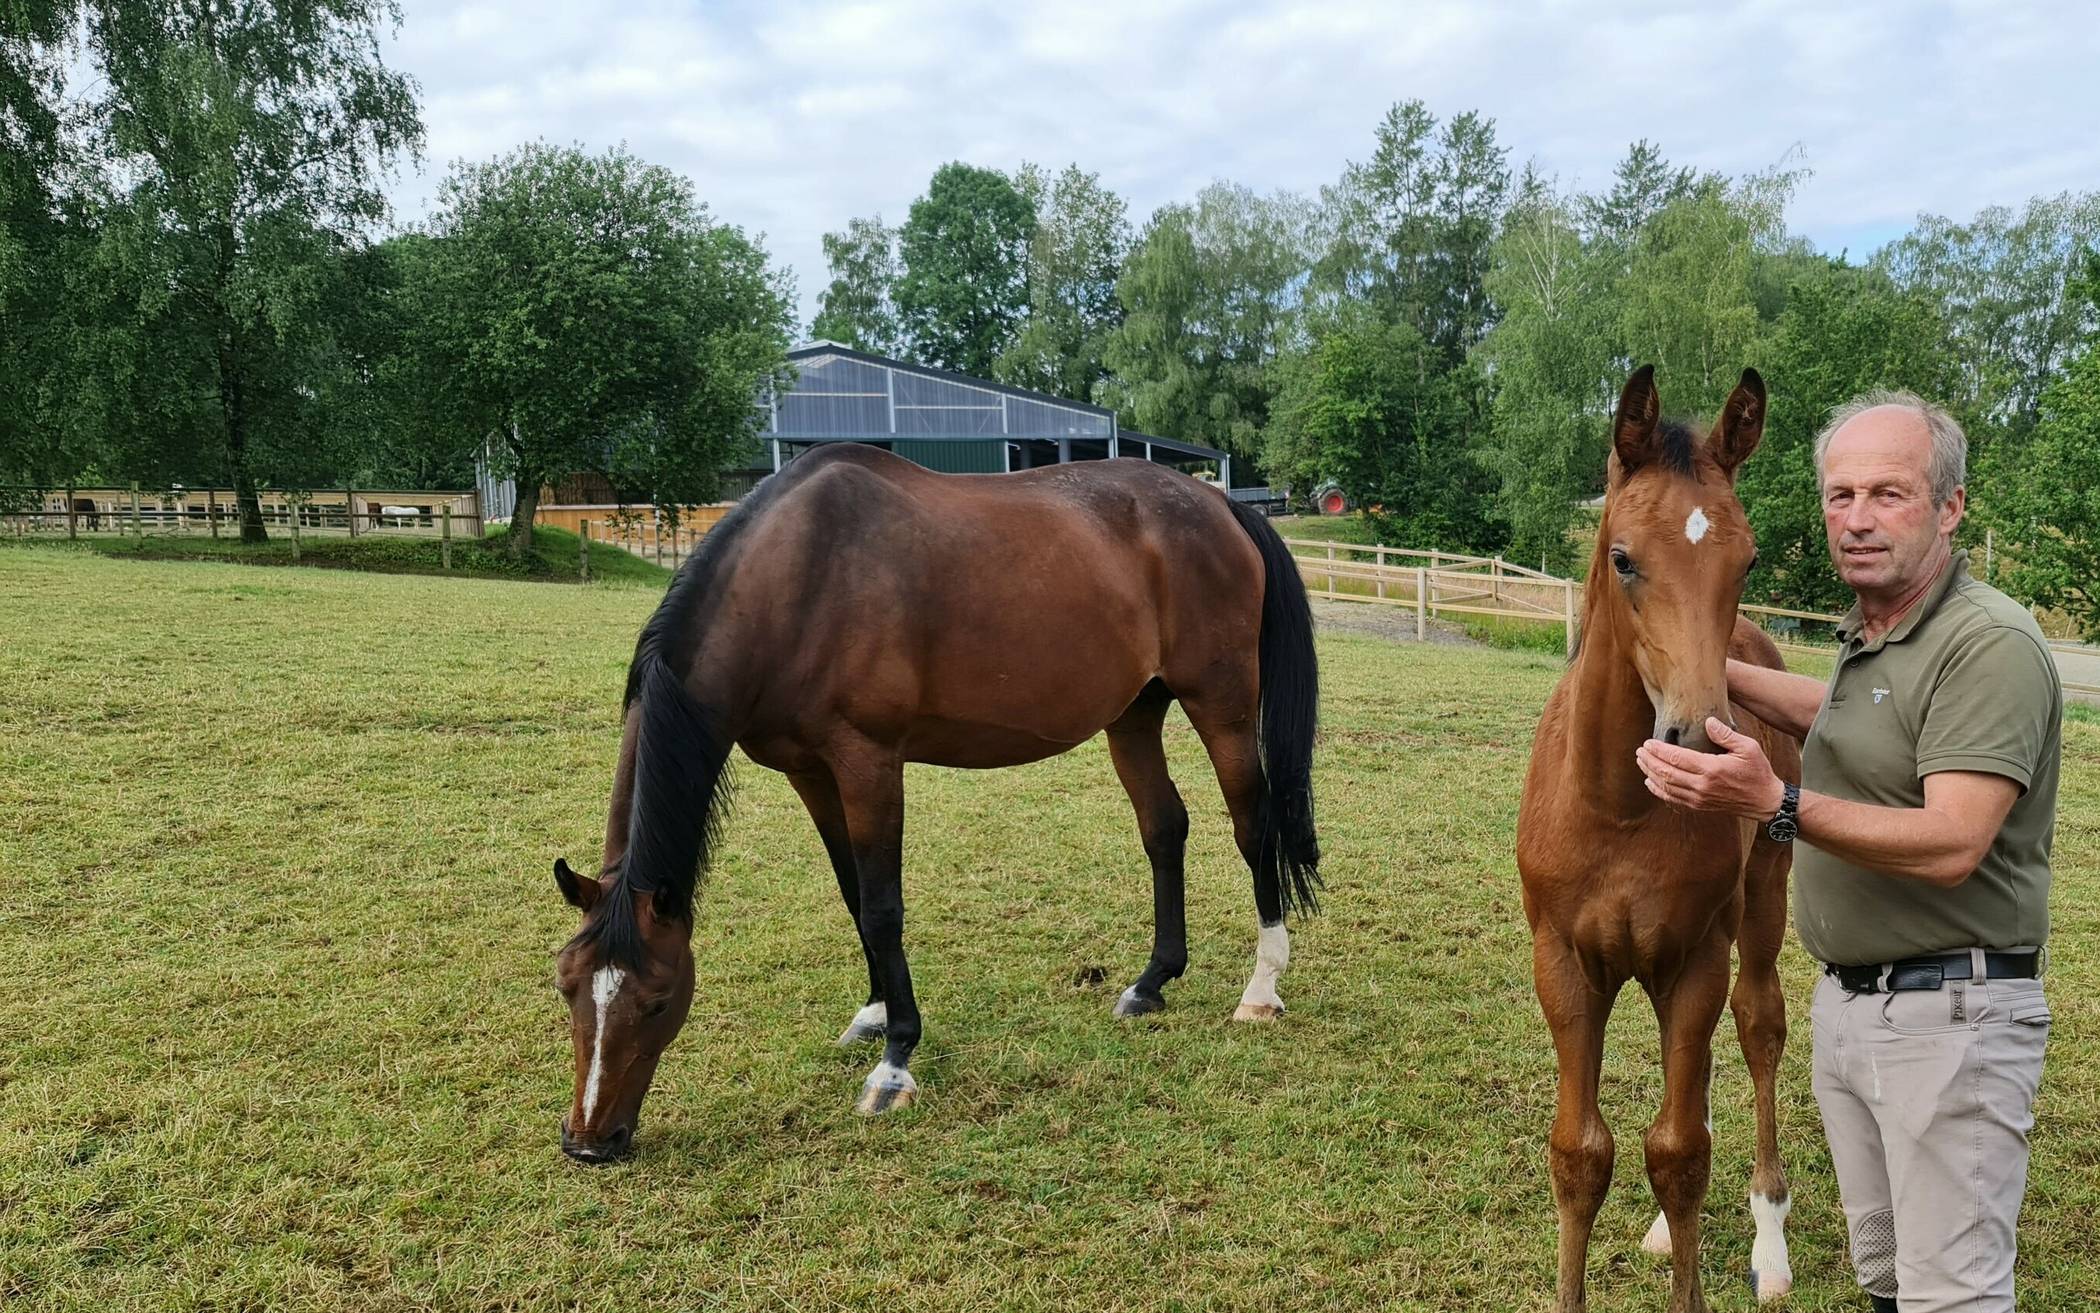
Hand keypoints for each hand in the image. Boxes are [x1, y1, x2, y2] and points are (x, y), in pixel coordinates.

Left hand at [1636, 717, 1786, 819]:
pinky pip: (1673, 799)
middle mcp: (1702, 785)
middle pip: (1666, 772)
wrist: (1765, 801)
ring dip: (1651, 773)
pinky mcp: (1699, 806)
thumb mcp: (1748, 747)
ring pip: (1666, 786)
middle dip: (1649, 760)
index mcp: (1711, 769)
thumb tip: (1708, 721)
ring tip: (1641, 761)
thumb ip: (1726, 734)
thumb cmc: (1757, 771)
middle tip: (1639, 750)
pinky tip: (1650, 782)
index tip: (1647, 742)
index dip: (1658, 750)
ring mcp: (1699, 798)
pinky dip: (1659, 790)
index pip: (1676, 758)